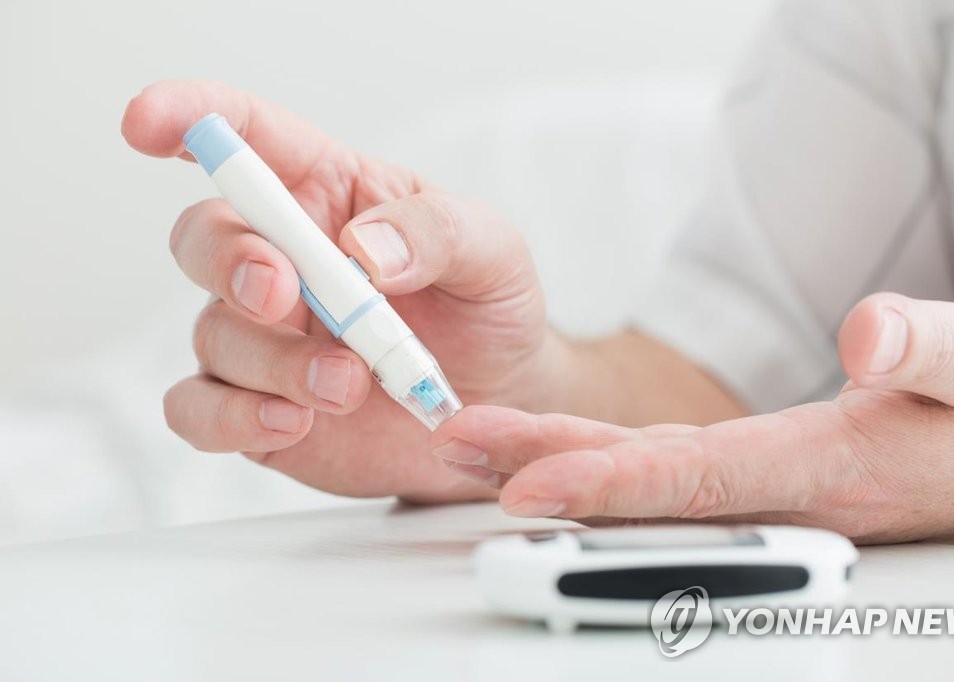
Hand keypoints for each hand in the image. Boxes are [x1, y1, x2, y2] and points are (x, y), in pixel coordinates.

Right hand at [122, 80, 559, 501]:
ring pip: (213, 333)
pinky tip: (292, 421)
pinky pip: (198, 410)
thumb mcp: (493, 253)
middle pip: (203, 236)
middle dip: (231, 261)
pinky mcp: (255, 404)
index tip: (148, 124)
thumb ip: (438, 233)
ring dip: (273, 361)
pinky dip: (233, 418)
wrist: (500, 402)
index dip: (190, 118)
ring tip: (350, 385)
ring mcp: (263, 337)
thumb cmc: (487, 310)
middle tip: (284, 292)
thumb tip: (363, 248)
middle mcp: (282, 259)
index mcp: (328, 193)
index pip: (248, 137)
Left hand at [432, 293, 953, 548]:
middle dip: (546, 468)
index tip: (527, 484)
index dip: (608, 483)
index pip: (701, 478)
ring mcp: (767, 490)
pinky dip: (601, 465)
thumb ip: (937, 348)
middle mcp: (784, 493)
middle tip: (458, 445)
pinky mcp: (762, 474)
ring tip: (477, 447)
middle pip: (645, 486)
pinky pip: (666, 473)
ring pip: (646, 481)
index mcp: (832, 469)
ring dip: (557, 465)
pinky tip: (554, 458)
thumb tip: (869, 330)